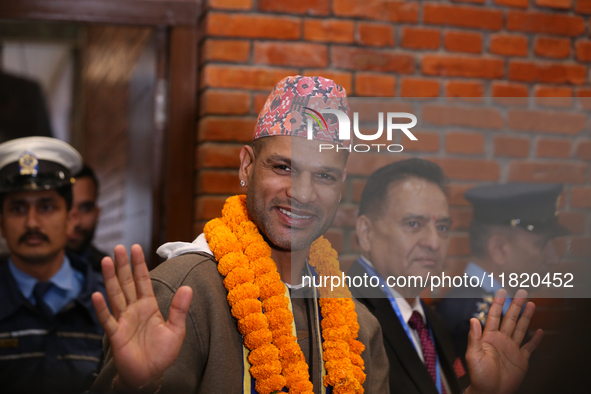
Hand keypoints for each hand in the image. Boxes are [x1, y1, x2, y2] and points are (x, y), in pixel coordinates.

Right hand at [92, 244, 192, 387]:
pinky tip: (97, 295)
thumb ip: (179, 309)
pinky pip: (107, 320)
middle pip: (127, 283)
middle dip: (123, 265)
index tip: (135, 247)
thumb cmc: (162, 353)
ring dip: (110, 279)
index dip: (139, 264)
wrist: (149, 375)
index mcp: (149, 305)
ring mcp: (123, 320)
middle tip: (118, 247)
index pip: (143, 280)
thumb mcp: (176, 330)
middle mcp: (134, 309)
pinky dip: (101, 308)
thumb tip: (188, 288)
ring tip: (105, 260)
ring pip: (115, 295)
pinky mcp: (116, 335)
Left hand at [465, 289, 542, 393]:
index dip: (498, 303)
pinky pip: (530, 347)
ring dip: (526, 317)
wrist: (490, 392)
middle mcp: (501, 340)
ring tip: (531, 304)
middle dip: (515, 305)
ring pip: (521, 329)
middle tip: (522, 292)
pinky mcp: (521, 359)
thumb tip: (473, 319)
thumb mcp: (473, 356)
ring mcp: (512, 349)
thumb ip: (474, 338)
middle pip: (510, 319)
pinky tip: (540, 331)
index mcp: (489, 337)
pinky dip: (536, 340)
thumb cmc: (479, 376)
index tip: (502, 291)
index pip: (494, 316)